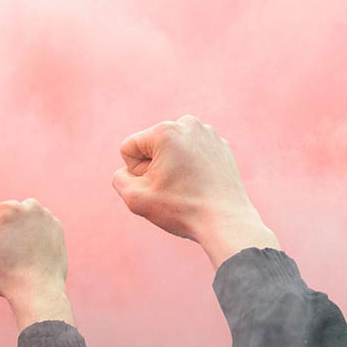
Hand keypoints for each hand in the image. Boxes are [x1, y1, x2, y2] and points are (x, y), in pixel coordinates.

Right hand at [0, 199, 72, 329]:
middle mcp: (30, 206)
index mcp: (7, 207)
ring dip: (19, 233)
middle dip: (3, 232)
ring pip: (21, 222)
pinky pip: (37, 230)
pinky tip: (34, 255)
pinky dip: (34, 239)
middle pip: (4, 217)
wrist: (38, 290)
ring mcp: (47, 216)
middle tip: (10, 254)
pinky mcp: (58, 228)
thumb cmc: (3, 274)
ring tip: (23, 255)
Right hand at [112, 115, 278, 267]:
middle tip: (174, 189)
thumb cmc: (182, 209)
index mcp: (165, 130)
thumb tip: (128, 170)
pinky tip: (202, 185)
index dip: (135, 172)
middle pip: (152, 147)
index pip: (130, 148)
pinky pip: (193, 155)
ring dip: (173, 167)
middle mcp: (188, 124)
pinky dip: (193, 169)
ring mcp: (209, 134)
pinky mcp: (222, 146)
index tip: (156, 186)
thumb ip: (120, 178)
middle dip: (155, 167)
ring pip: (173, 151)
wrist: (226, 222)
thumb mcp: (135, 198)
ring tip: (189, 187)